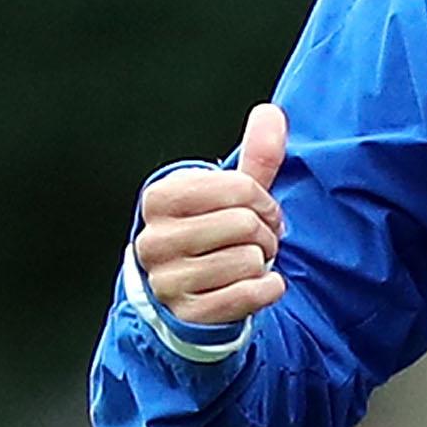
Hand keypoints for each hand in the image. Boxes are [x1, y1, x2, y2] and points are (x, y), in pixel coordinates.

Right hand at [132, 103, 288, 326]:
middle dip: (265, 234)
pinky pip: (247, 294)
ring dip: (263, 263)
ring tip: (250, 263)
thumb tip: (270, 113)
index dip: (263, 200)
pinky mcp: (187, 313)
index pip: (238, 187)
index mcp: (161, 199)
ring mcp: (167, 280)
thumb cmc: (214, 235)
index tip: (262, 211)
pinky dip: (267, 289)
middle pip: (243, 224)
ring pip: (248, 260)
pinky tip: (258, 285)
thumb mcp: (229, 195)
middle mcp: (155, 239)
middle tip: (258, 242)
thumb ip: (254, 156)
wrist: (188, 292)